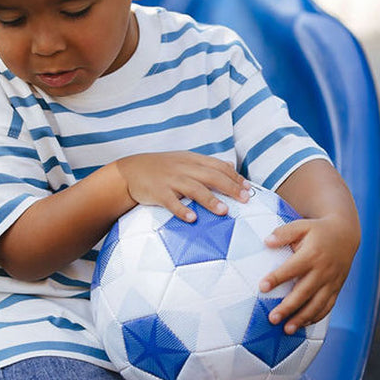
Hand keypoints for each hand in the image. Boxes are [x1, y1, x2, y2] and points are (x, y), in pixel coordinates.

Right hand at [116, 152, 251, 220]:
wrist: (131, 171)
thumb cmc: (161, 167)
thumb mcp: (184, 160)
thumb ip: (206, 164)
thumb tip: (229, 166)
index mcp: (191, 160)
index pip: (218, 166)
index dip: (234, 177)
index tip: (248, 189)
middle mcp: (183, 168)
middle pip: (210, 176)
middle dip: (229, 188)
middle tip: (244, 199)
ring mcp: (170, 180)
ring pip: (193, 189)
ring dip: (210, 200)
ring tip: (224, 211)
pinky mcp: (158, 193)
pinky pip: (171, 202)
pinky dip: (181, 210)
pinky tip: (192, 219)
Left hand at [259, 213, 358, 333]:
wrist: (346, 234)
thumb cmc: (318, 231)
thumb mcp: (302, 226)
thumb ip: (284, 233)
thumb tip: (266, 242)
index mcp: (312, 254)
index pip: (292, 269)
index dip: (277, 278)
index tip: (262, 287)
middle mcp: (323, 270)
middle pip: (304, 292)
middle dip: (288, 307)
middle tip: (272, 318)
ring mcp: (331, 281)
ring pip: (317, 304)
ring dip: (302, 318)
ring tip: (286, 329)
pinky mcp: (336, 288)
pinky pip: (327, 306)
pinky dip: (316, 317)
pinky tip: (302, 325)